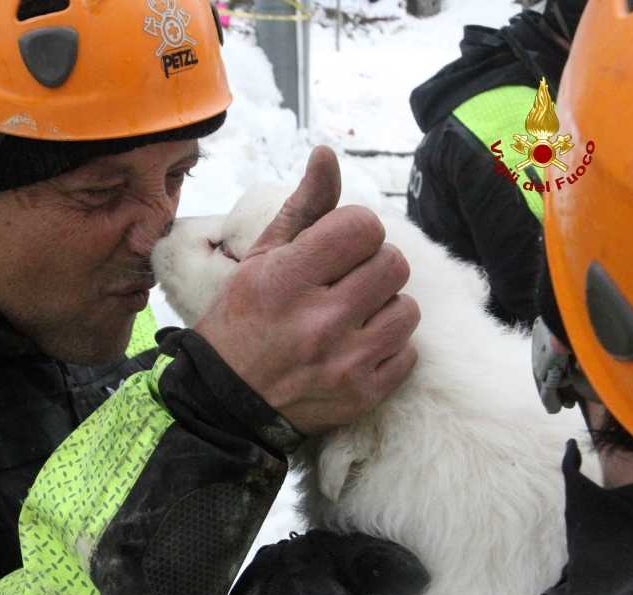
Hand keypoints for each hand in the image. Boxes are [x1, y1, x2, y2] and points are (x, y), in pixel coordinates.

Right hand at [194, 146, 419, 433]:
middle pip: (393, 263)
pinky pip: (407, 353)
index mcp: (288, 279)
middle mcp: (320, 321)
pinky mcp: (362, 395)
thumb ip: (303, 208)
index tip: (336, 248)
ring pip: (407, 309)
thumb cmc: (240, 322)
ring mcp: (345, 362)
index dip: (354, 231)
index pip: (364, 226)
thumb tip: (328, 154)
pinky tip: (356, 348)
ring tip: (353, 316)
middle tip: (345, 282)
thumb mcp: (260, 260)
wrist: (224, 403)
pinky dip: (387, 348)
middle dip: (372, 266)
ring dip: (384, 307)